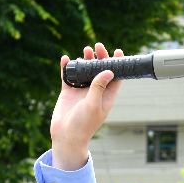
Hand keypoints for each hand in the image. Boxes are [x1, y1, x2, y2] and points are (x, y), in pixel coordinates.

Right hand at [50, 43, 123, 170]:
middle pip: (99, 70)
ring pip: (85, 71)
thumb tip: (109, 71)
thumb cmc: (84, 125)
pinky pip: (68, 76)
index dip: (117, 64)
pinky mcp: (68, 92)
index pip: (115, 77)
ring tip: (85, 50)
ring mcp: (81, 91)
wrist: (66, 136)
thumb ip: (99, 87)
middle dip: (100, 58)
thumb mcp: (94, 105)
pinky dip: (67, 67)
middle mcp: (95, 92)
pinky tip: (65, 59)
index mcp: (106, 96)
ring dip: (85, 60)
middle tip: (98, 46)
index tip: (118, 51)